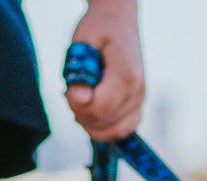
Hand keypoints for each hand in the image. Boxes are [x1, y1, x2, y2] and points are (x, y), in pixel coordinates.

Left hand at [65, 0, 144, 139]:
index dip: (77, 105)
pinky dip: (102, 127)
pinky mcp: (137, 109)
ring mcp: (139, 103)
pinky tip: (92, 110)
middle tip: (71, 92)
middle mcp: (137, 93)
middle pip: (104, 123)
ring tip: (81, 101)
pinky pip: (120, 130)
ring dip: (90, 123)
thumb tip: (79, 99)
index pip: (100, 109)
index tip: (67, 89)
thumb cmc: (99, 28)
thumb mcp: (82, 39)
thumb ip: (79, 69)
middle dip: (81, 113)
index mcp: (126, 76)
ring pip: (112, 132)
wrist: (120, 22)